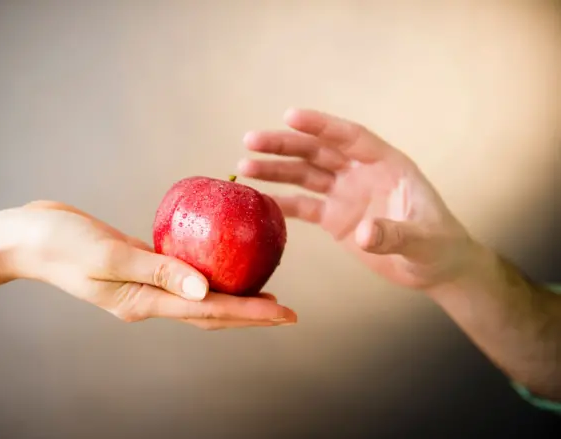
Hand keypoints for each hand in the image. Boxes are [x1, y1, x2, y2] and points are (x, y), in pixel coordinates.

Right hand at [7, 200, 296, 329]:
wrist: (27, 237)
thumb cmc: (60, 243)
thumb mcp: (108, 255)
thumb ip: (157, 271)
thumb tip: (204, 289)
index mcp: (143, 302)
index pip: (208, 311)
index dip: (250, 313)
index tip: (285, 313)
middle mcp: (148, 299)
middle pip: (211, 312)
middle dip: (251, 314)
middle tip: (287, 311)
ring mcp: (143, 286)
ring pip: (199, 297)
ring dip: (233, 298)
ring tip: (265, 295)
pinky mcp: (140, 267)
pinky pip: (183, 275)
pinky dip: (208, 275)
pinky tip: (221, 263)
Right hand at [238, 108, 475, 289]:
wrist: (434, 268)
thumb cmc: (437, 247)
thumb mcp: (423, 241)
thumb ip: (395, 234)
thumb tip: (365, 232)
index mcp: (386, 164)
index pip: (349, 137)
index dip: (321, 125)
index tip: (290, 116)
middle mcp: (360, 173)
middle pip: (317, 152)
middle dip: (285, 145)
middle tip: (252, 140)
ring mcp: (345, 194)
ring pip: (304, 175)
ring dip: (276, 169)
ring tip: (244, 165)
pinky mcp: (334, 218)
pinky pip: (303, 205)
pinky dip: (281, 201)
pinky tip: (258, 197)